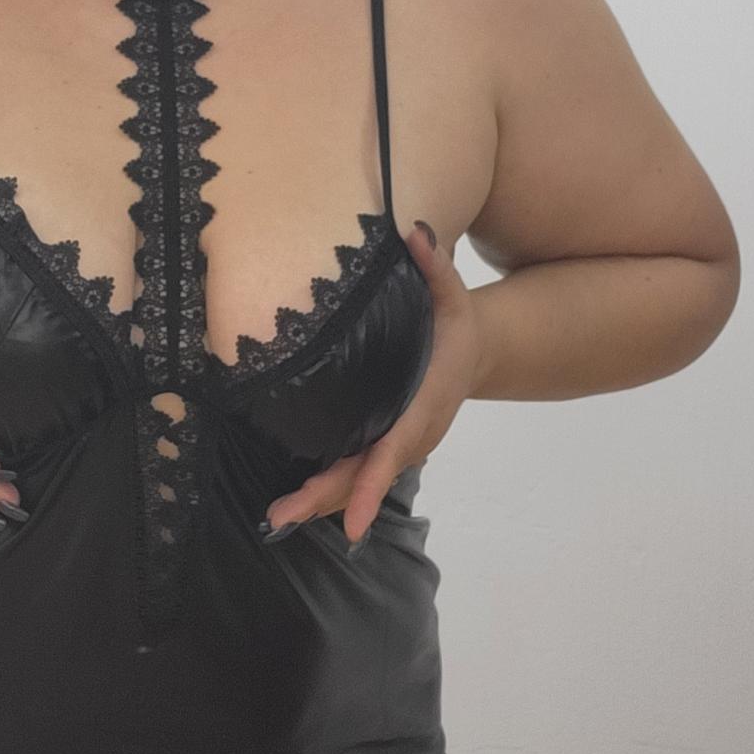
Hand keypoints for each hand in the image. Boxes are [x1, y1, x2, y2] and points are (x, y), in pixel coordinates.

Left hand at [259, 218, 481, 550]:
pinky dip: (327, 493)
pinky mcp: (385, 446)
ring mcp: (399, 446)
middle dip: (325, 500)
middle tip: (280, 518)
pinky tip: (293, 505)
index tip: (352, 522)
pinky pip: (355, 475)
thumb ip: (435, 265)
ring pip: (357, 483)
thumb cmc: (458, 323)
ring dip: (319, 503)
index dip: (371, 487)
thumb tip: (413, 231)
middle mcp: (411, 436)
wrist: (477, 352)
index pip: (393, 450)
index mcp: (424, 406)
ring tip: (277, 519)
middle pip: (364, 477)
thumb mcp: (454, 292)